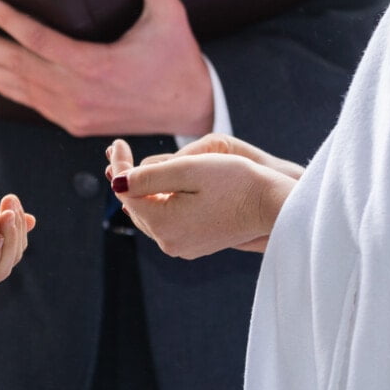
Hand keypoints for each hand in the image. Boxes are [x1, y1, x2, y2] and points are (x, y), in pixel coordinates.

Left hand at [0, 0, 213, 136]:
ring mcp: (73, 112)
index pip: (39, 40)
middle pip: (18, 66)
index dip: (8, 21)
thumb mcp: (171, 19)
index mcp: (96, 65)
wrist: (189, 108)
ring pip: (20, 88)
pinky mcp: (73, 122)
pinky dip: (8, 89)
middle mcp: (78, 92)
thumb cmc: (178, 62)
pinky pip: (32, 104)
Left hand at [105, 137, 298, 258]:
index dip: (120, 165)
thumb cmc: (236, 182)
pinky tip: (156, 188)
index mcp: (164, 224)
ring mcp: (183, 246)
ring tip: (130, 167)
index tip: (117, 142)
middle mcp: (169, 242)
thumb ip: (149, 176)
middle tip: (117, 154)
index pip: (126, 191)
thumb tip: (116, 183)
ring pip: (150, 214)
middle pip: (136, 206)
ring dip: (142, 191)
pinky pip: (166, 221)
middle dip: (127, 179)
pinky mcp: (195, 244)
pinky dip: (158, 203)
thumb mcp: (189, 169)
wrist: (274, 205)